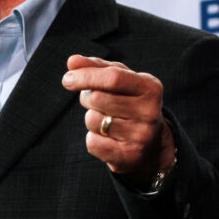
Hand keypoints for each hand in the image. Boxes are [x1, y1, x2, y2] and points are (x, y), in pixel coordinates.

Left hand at [62, 55, 175, 186]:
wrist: (150, 142)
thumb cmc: (127, 101)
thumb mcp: (117, 79)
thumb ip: (94, 67)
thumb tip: (72, 61)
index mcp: (150, 87)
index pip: (113, 77)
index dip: (86, 76)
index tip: (67, 79)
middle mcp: (150, 112)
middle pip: (98, 98)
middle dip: (87, 97)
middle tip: (94, 101)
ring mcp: (142, 136)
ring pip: (93, 120)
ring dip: (91, 118)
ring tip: (106, 119)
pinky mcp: (130, 156)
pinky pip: (93, 143)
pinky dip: (93, 139)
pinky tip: (108, 138)